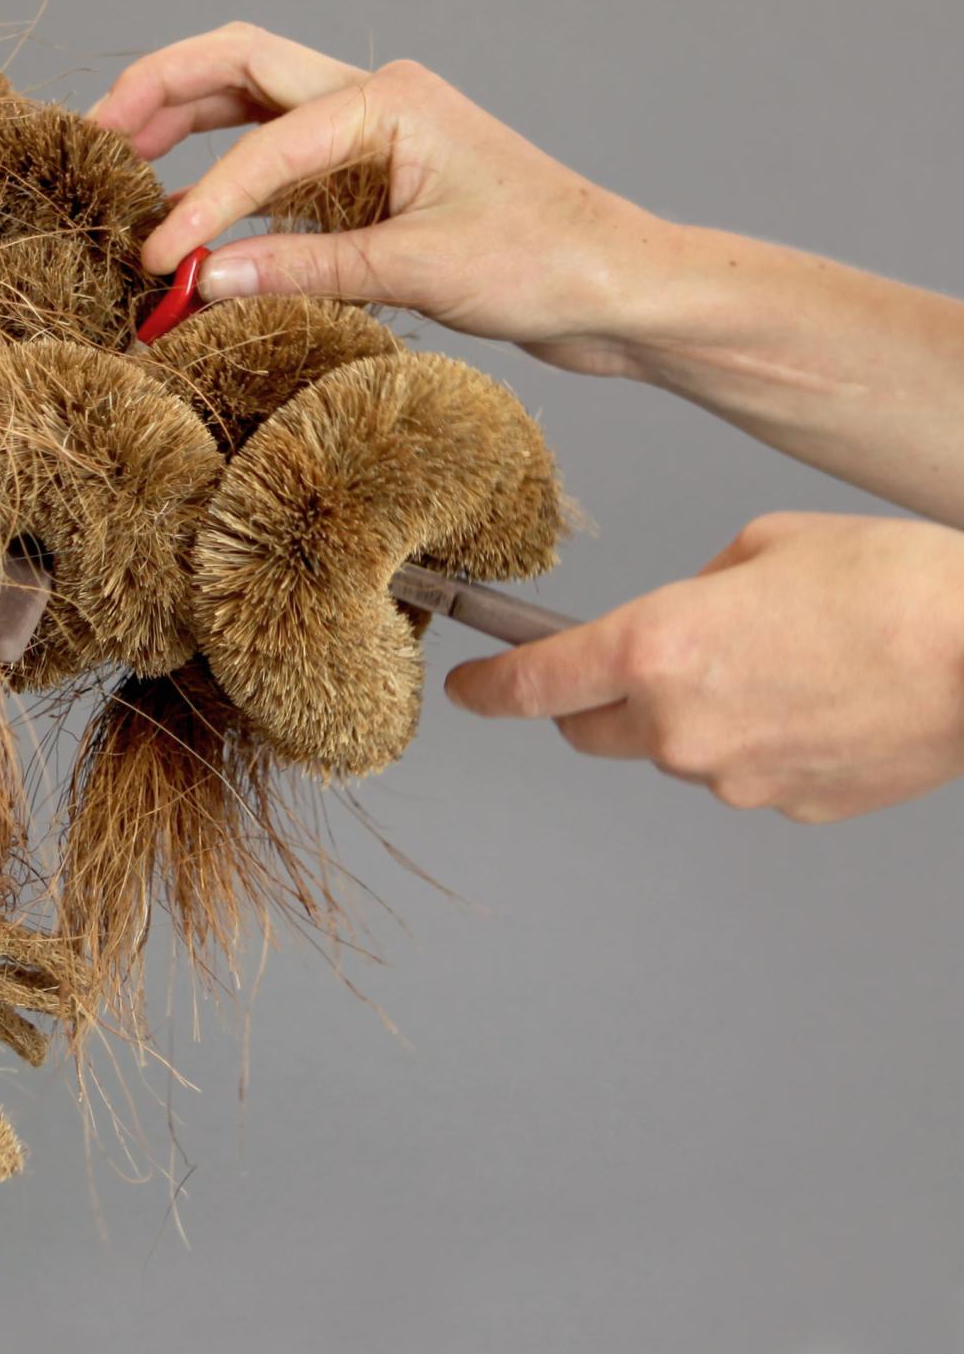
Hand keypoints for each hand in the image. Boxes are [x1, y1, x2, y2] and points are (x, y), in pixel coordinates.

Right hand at [89, 23, 667, 375]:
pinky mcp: (376, 170)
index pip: (261, 144)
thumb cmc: (545, 262)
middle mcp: (375, 96)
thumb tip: (202, 279)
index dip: (199, 204)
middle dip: (158, 91)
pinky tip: (194, 204)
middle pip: (238, 62)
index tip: (156, 260)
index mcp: (389, 100)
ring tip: (121, 154)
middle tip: (95, 137)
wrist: (619, 284)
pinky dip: (226, 166)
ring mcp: (375, 128)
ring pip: (253, 97)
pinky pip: (280, 150)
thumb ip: (304, 268)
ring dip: (184, 117)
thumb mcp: (418, 269)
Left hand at [444, 512, 963, 821]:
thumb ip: (688, 593)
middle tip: (633, 661)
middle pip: (586, 731)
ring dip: (685, 717)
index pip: (531, 684)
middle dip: (587, 700)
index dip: (488, 688)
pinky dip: (752, 743)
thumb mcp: (756, 548)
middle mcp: (679, 724)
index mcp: (652, 648)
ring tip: (768, 665)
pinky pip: (739, 773)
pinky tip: (808, 701)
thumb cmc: (885, 582)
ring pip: (670, 751)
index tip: (468, 687)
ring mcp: (734, 776)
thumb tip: (680, 618)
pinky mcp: (789, 806)